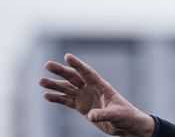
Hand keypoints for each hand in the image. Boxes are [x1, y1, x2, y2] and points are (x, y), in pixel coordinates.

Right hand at [39, 53, 153, 136]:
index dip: (78, 65)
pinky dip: (57, 98)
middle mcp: (92, 89)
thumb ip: (103, 114)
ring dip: (55, 85)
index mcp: (102, 86)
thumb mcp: (116, 114)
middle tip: (47, 65)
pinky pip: (67, 101)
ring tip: (41, 81)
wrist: (126, 125)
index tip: (67, 56)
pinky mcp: (82, 107)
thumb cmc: (126, 116)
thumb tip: (91, 115)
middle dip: (61, 71)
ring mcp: (86, 97)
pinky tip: (46, 95)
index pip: (88, 73)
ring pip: (68, 89)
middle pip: (74, 78)